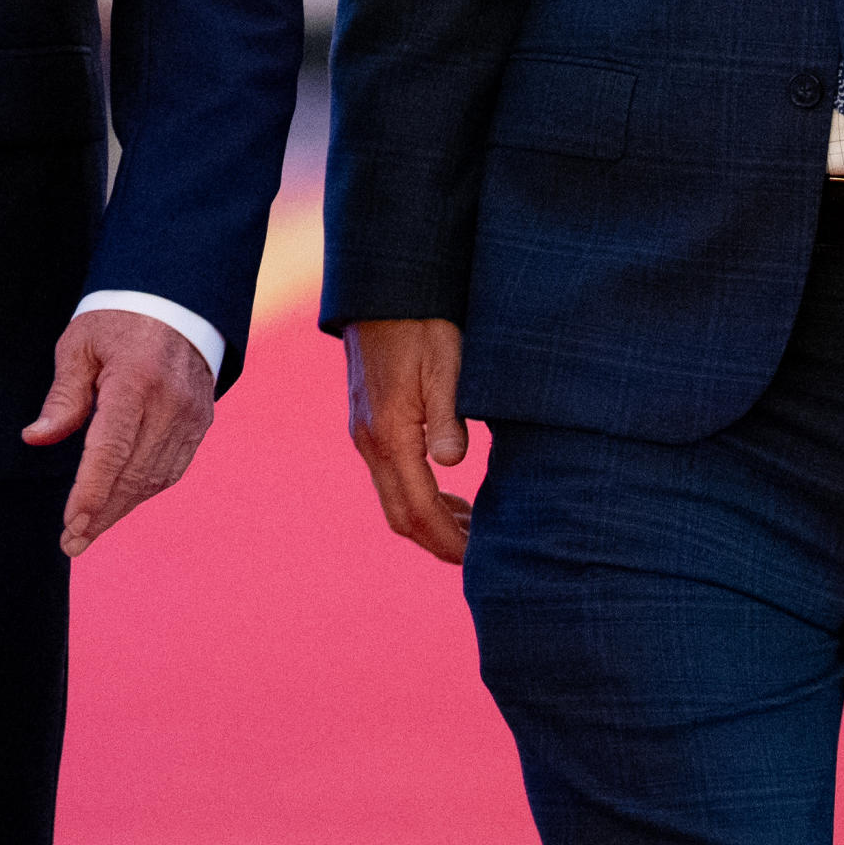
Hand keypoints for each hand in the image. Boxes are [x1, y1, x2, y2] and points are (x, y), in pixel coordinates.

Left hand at [24, 309, 217, 557]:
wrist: (178, 301)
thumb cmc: (119, 321)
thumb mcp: (80, 344)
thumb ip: (63, 396)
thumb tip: (37, 438)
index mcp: (136, 378)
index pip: (111, 449)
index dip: (91, 493)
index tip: (71, 525)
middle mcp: (171, 401)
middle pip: (133, 473)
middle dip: (101, 514)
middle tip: (71, 542)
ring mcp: (191, 414)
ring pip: (155, 478)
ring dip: (121, 509)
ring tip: (89, 531)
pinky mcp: (201, 422)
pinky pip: (172, 469)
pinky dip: (144, 491)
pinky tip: (120, 503)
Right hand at [342, 318, 471, 563]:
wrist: (383, 286)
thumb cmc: (422, 320)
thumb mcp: (446, 362)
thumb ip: (448, 416)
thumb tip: (453, 463)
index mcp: (389, 433)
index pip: (418, 509)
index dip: (448, 540)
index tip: (479, 558)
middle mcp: (368, 439)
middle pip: (399, 515)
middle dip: (438, 541)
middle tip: (479, 553)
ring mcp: (363, 430)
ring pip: (392, 497)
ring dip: (429, 519)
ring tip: (470, 525)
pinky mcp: (368, 420)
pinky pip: (389, 474)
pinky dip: (417, 495)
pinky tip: (445, 490)